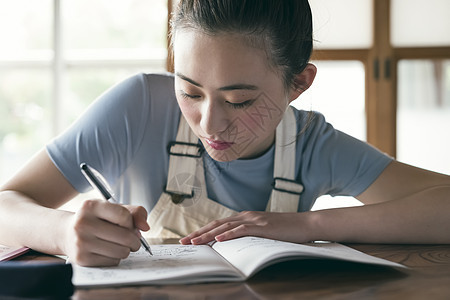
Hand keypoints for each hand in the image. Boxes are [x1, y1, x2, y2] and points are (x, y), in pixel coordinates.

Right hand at [63, 199, 149, 266]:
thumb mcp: (112, 209)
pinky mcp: (82, 259)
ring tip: (121, 245)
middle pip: (125, 236)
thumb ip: (135, 212)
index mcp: (91, 206)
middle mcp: (83, 223)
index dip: (131, 223)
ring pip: (121, 251)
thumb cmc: (96, 219)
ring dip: (126, 250)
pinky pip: (112, 261)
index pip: (123, 215)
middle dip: (135, 240)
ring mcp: (81, 242)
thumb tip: (146, 227)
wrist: (67, 233)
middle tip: (133, 240)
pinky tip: (109, 251)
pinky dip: (116, 258)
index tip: (129, 225)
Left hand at [179, 211, 312, 244]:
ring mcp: (254, 220)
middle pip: (217, 224)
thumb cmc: (285, 230)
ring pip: (225, 227)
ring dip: (208, 235)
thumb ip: (248, 235)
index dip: (202, 231)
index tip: (189, 239)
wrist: (305, 224)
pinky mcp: (262, 227)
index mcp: (245, 217)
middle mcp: (246, 216)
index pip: (218, 224)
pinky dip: (228, 234)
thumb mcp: (263, 232)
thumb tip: (232, 245)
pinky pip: (242, 230)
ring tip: (194, 241)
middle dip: (198, 233)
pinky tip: (218, 239)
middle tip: (183, 242)